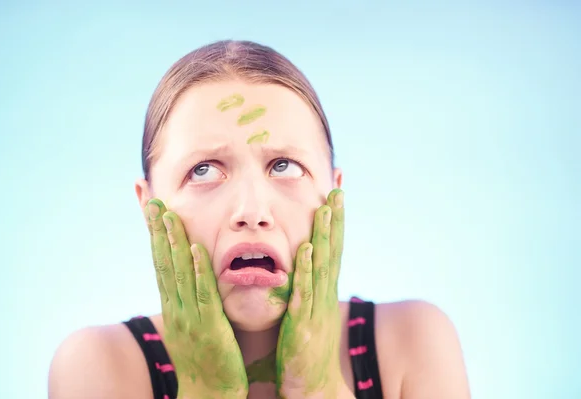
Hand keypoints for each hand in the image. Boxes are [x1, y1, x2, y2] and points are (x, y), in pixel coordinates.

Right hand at [145, 199, 248, 398]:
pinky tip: (194, 249)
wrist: (208, 392)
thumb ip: (189, 299)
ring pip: (178, 272)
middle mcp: (175, 306)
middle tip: (152, 200)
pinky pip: (202, 293)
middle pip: (162, 261)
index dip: (154, 234)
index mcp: (173, 304)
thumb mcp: (191, 324)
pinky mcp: (208, 326)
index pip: (160, 261)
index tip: (151, 208)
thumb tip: (189, 276)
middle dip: (157, 230)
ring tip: (169, 214)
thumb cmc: (204, 357)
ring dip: (172, 242)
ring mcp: (189, 316)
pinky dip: (197, 270)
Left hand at [276, 189, 349, 397]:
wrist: (312, 387)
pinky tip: (306, 248)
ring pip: (322, 266)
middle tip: (337, 190)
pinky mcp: (303, 326)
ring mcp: (315, 310)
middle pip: (332, 251)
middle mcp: (323, 296)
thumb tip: (300, 268)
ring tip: (326, 208)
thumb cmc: (304, 350)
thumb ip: (303, 290)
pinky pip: (304, 293)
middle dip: (335, 220)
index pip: (331, 250)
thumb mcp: (305, 314)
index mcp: (321, 292)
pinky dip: (306, 270)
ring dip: (325, 236)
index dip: (334, 223)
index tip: (335, 195)